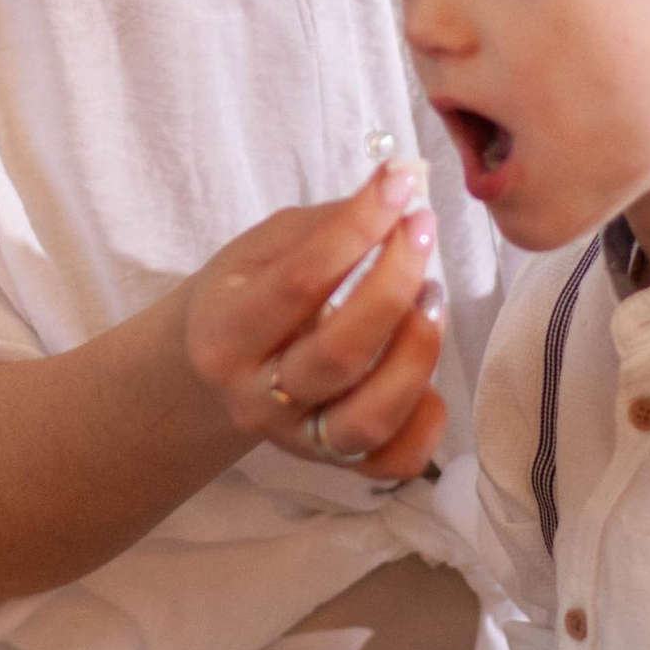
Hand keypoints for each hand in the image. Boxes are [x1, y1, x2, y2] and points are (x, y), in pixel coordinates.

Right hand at [181, 161, 448, 483]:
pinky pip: (395, 460)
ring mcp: (298, 440)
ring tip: (432, 296)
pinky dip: (426, 421)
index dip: (356, 229)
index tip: (399, 184)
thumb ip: (325, 227)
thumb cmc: (246, 294)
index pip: (298, 283)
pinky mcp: (336, 465)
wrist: (217, 370)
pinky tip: (429, 373)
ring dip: (417, 351)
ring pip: (370, 417)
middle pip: (339, 354)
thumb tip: (398, 187)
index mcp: (224, 334)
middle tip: (421, 232)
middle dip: (393, 285)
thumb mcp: (261, 249)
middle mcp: (256, 397)